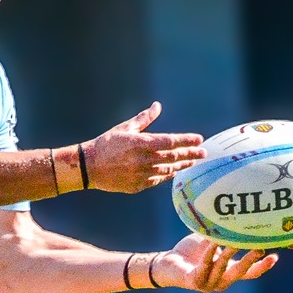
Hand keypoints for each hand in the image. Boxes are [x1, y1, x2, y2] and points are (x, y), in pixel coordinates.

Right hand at [82, 103, 205, 193]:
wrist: (88, 167)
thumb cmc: (106, 144)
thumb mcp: (125, 128)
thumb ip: (144, 119)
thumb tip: (157, 106)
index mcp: (141, 143)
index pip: (171, 141)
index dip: (187, 140)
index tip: (199, 140)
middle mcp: (144, 159)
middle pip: (173, 156)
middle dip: (191, 154)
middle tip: (204, 153)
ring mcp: (141, 174)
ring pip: (168, 170)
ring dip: (181, 165)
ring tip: (192, 162)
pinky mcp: (137, 186)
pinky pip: (157, 180)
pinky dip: (167, 175)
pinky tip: (174, 171)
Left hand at [150, 235, 278, 292]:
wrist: (166, 264)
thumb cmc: (191, 252)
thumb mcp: (211, 240)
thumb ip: (223, 232)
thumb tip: (237, 210)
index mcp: (228, 273)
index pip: (251, 273)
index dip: (263, 266)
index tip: (276, 255)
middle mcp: (222, 282)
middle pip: (242, 273)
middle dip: (251, 261)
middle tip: (260, 248)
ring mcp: (209, 284)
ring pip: (223, 268)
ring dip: (230, 254)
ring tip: (235, 241)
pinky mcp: (195, 282)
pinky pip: (205, 266)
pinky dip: (210, 254)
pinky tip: (213, 243)